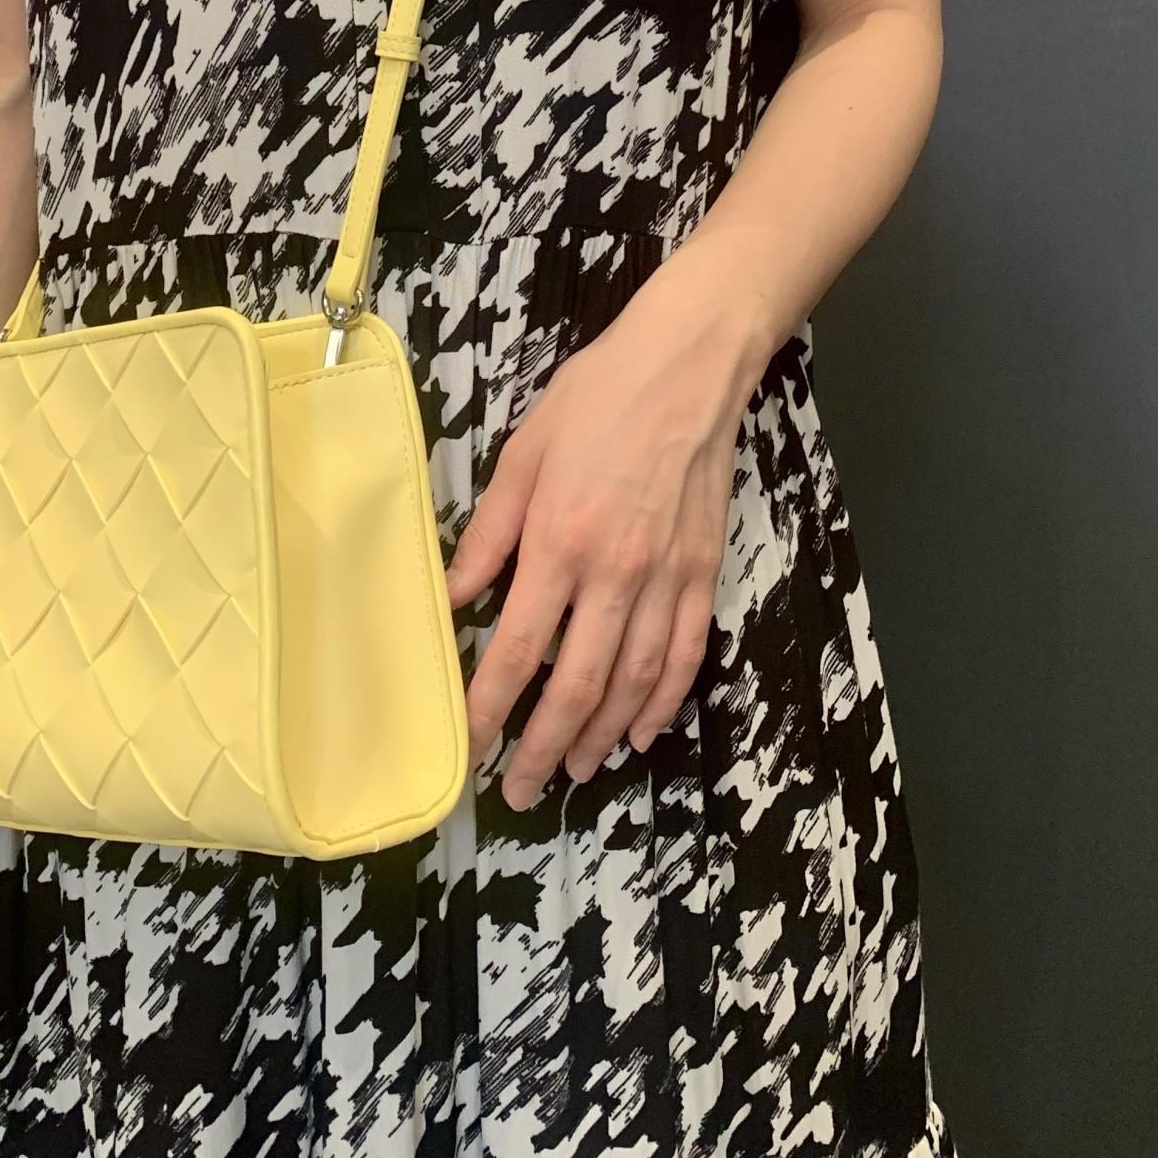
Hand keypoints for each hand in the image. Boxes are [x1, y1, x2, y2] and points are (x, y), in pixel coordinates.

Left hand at [445, 251, 771, 808]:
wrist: (688, 367)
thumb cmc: (596, 398)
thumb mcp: (524, 452)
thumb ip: (489, 532)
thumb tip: (454, 596)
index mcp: (560, 541)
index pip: (519, 650)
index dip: (491, 710)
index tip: (469, 748)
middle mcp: (615, 572)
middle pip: (577, 684)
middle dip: (545, 746)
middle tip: (520, 790)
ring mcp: (666, 577)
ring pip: (634, 682)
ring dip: (601, 736)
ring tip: (576, 772)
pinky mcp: (702, 571)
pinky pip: (685, 653)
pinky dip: (663, 701)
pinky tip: (641, 731)